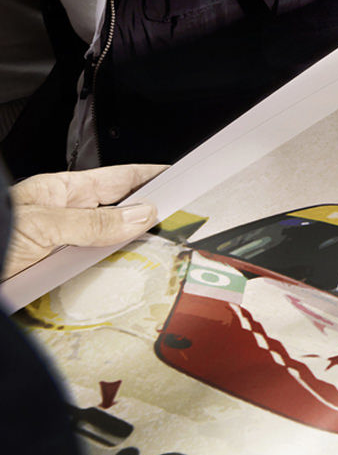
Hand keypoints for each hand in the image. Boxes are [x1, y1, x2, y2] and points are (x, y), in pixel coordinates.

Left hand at [7, 164, 165, 277]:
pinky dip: (102, 277)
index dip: (150, 177)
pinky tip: (114, 276)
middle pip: (116, 215)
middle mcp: (62, 216)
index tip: (178, 180)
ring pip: (105, 246)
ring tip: (144, 252)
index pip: (118, 179)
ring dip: (121, 252)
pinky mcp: (52, 275)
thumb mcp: (42, 224)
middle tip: (171, 223)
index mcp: (61, 191)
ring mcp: (58, 246)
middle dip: (143, 218)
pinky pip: (88, 274)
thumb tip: (140, 215)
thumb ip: (92, 222)